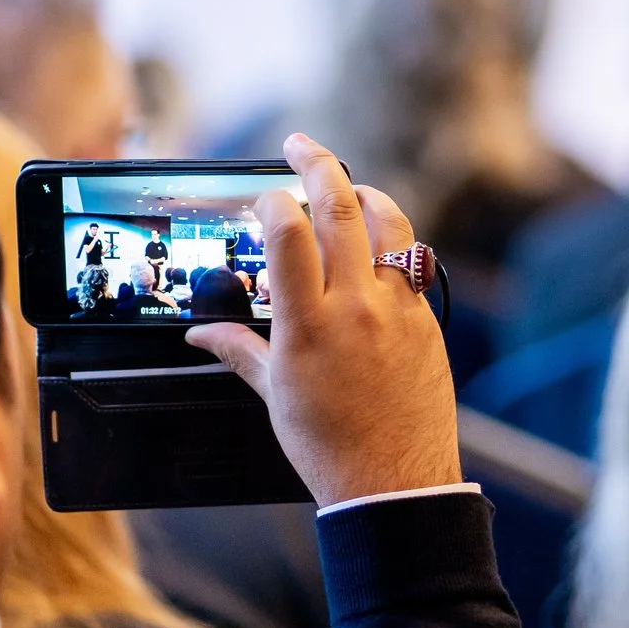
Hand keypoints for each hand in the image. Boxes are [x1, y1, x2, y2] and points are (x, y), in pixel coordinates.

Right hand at [187, 134, 464, 506]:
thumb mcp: (274, 394)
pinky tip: (377, 244)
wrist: (393, 483)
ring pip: (390, 223)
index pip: (288, 232)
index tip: (263, 198)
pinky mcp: (426, 321)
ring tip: (347, 185)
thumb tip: (201, 333)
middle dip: (318, 164)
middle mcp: (357, 307)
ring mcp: (398, 310)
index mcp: (309, 324)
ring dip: (365, 194)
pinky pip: (412, 263)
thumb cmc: (327, 445)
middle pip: (341, 209)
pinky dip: (392, 242)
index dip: (271, 201)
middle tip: (300, 144)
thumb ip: (239, 349)